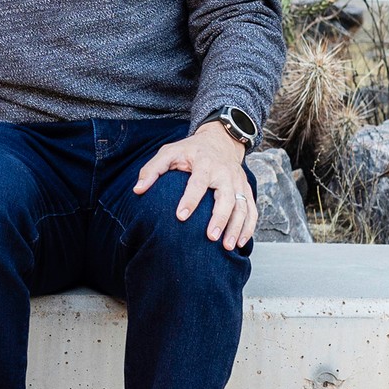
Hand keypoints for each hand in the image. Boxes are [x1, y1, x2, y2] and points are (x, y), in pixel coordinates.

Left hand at [134, 121, 256, 249]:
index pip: (198, 183)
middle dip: (219, 218)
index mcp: (205, 163)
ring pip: (242, 207)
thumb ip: (152, 170)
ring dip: (236, 227)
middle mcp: (225, 173)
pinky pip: (252, 210)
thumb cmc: (189, 150)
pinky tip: (240, 242)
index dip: (190, 199)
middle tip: (210, 237)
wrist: (219, 141)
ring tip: (227, 246)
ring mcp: (239, 182)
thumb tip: (137, 190)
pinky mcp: (246, 189)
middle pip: (227, 198)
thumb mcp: (168, 152)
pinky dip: (249, 227)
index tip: (180, 216)